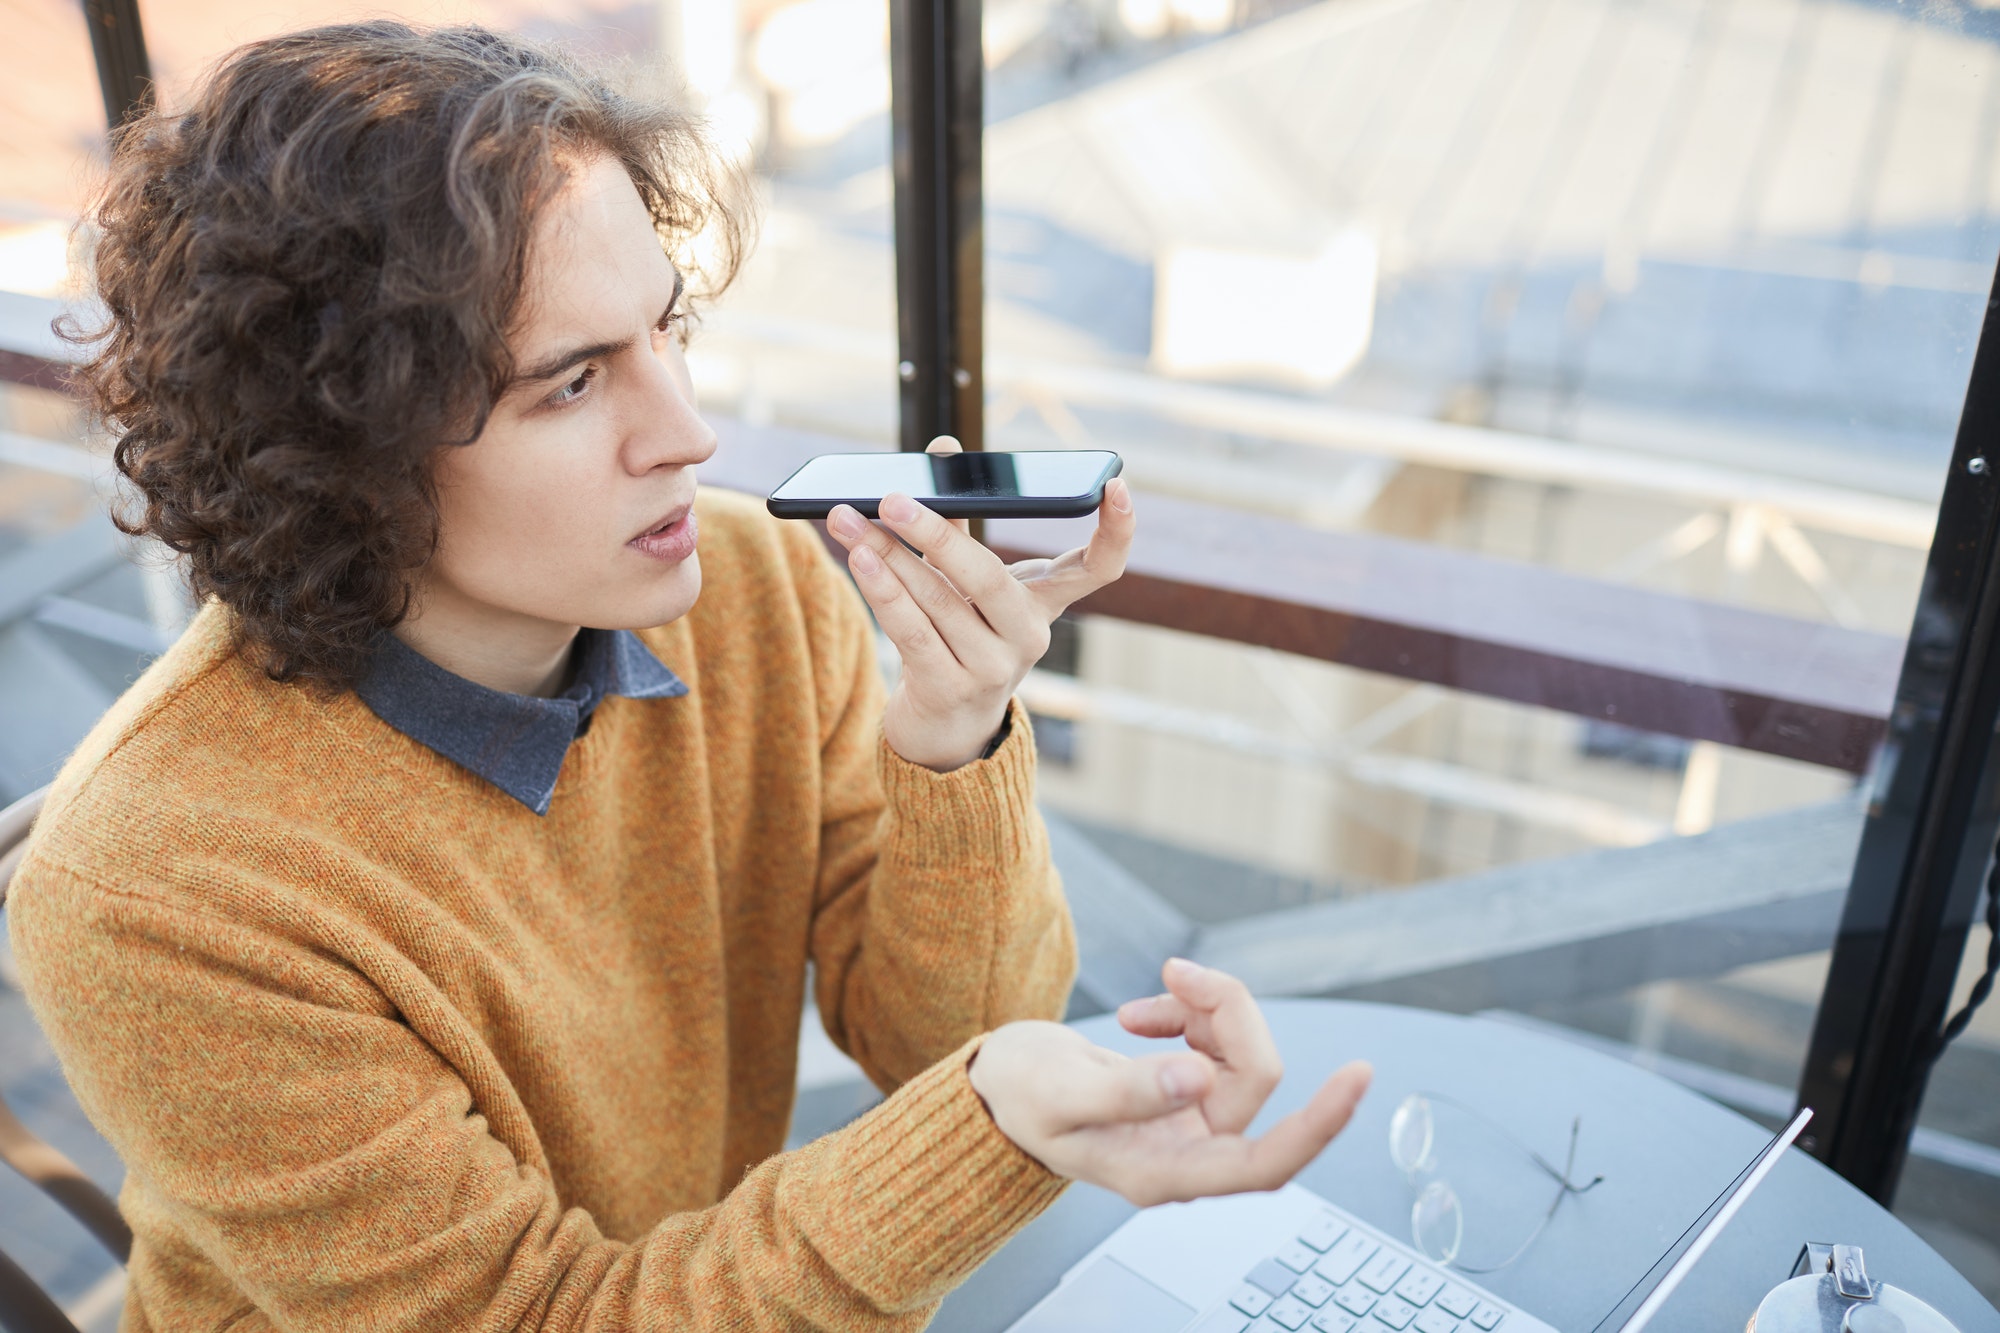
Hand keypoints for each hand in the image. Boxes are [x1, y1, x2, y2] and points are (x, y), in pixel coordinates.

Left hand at [824, 435, 1135, 770]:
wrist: (943, 725)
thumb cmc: (957, 635)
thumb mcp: (967, 584)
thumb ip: (955, 519)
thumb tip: (941, 450)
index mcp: (1044, 603)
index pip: (1099, 568)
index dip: (1117, 530)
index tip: (1116, 485)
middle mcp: (1028, 637)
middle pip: (988, 578)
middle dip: (935, 534)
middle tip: (892, 498)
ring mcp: (993, 670)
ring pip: (938, 601)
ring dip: (887, 556)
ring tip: (848, 519)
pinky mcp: (951, 691)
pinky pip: (913, 633)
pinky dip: (884, 592)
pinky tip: (859, 560)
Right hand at [967, 959, 1371, 1206]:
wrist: (997, 1086)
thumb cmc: (1018, 1098)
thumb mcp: (1060, 1093)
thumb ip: (1129, 1092)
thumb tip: (1197, 1081)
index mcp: (1162, 1172)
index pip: (1263, 1164)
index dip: (1317, 1125)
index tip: (1357, 1077)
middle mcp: (1187, 1151)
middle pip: (1252, 1077)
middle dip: (1227, 1014)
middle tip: (1178, 970)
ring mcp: (1189, 1121)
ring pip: (1239, 1052)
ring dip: (1208, 1007)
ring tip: (1159, 989)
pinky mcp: (1185, 1089)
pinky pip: (1217, 1040)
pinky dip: (1191, 1011)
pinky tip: (1148, 1012)